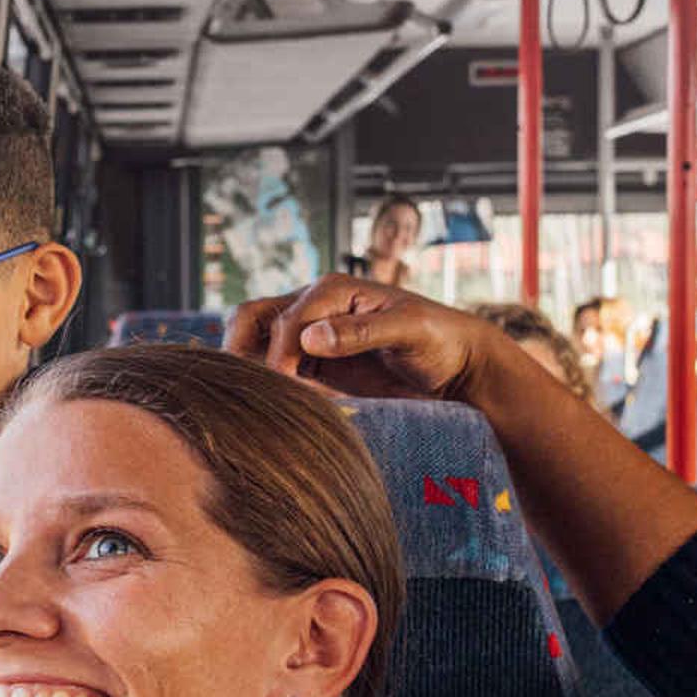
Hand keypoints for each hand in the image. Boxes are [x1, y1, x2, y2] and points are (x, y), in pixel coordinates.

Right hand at [229, 273, 495, 402]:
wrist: (457, 368)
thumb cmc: (440, 340)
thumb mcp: (409, 330)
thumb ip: (361, 332)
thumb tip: (311, 339)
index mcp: (334, 290)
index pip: (287, 318)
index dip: (280, 352)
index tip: (286, 383)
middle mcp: (314, 307)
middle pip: (252, 318)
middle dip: (239, 348)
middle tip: (245, 387)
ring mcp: (311, 336)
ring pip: (255, 342)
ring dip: (248, 366)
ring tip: (254, 399)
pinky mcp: (314, 365)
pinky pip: (274, 369)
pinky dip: (265, 383)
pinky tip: (272, 405)